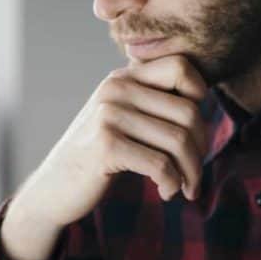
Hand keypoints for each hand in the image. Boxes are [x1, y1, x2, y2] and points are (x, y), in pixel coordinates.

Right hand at [1, 56, 208, 259]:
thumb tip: (205, 100)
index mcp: (123, 78)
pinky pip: (161, 164)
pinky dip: (172, 183)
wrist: (54, 189)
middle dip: (201, 149)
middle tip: (194, 174)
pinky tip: (166, 192)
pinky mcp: (106, 146)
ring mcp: (109, 115)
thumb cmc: (99, 157)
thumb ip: (152, 103)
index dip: (200, 98)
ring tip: (185, 188)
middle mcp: (115, 89)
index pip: (182, 67)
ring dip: (191, 172)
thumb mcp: (123, 119)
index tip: (193, 131)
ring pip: (178, 140)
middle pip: (188, 112)